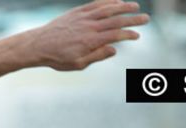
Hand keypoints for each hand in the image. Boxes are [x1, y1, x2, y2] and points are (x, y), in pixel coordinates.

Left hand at [29, 0, 149, 70]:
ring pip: (107, 9)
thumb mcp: (77, 64)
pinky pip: (96, 4)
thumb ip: (96, 56)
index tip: (138, 36)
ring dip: (123, 6)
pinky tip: (116, 1)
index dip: (129, 34)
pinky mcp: (77, 12)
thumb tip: (114, 49)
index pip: (115, 35)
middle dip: (132, 19)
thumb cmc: (57, 58)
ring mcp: (84, 17)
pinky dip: (108, 2)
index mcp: (91, 41)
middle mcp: (89, 26)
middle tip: (146, 19)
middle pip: (115, 20)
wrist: (39, 45)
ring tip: (135, 6)